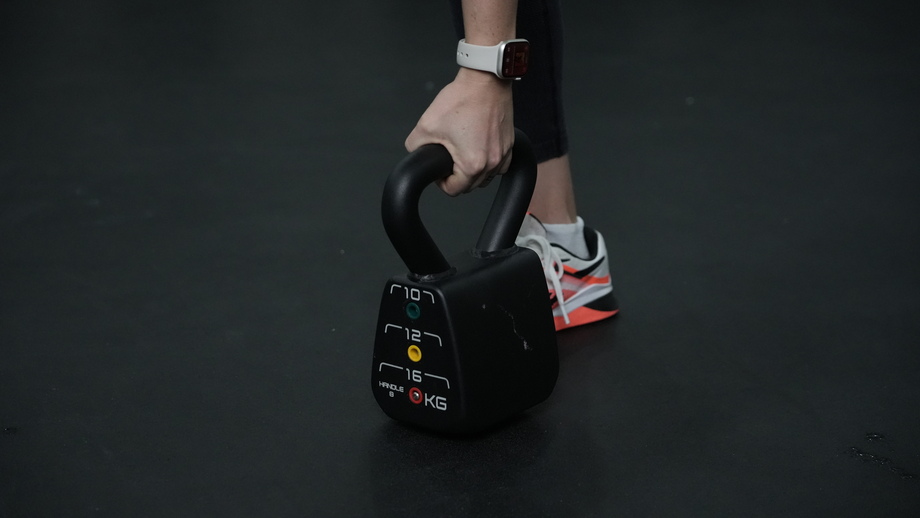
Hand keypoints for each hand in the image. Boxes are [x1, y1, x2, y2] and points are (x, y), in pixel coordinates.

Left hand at [405, 67, 513, 195]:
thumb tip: (416, 154)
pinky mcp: (509, 144)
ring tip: (462, 154)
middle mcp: (491, 162)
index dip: (441, 182)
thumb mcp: (426, 125)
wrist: (484, 80)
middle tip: (447, 159)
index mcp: (472, 164)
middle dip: (456, 177)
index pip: (453, 190)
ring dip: (473, 172)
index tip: (439, 170)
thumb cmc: (462, 99)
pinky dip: (488, 163)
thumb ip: (415, 145)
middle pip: (470, 186)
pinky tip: (478, 150)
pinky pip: (499, 166)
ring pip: (486, 178)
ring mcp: (503, 154)